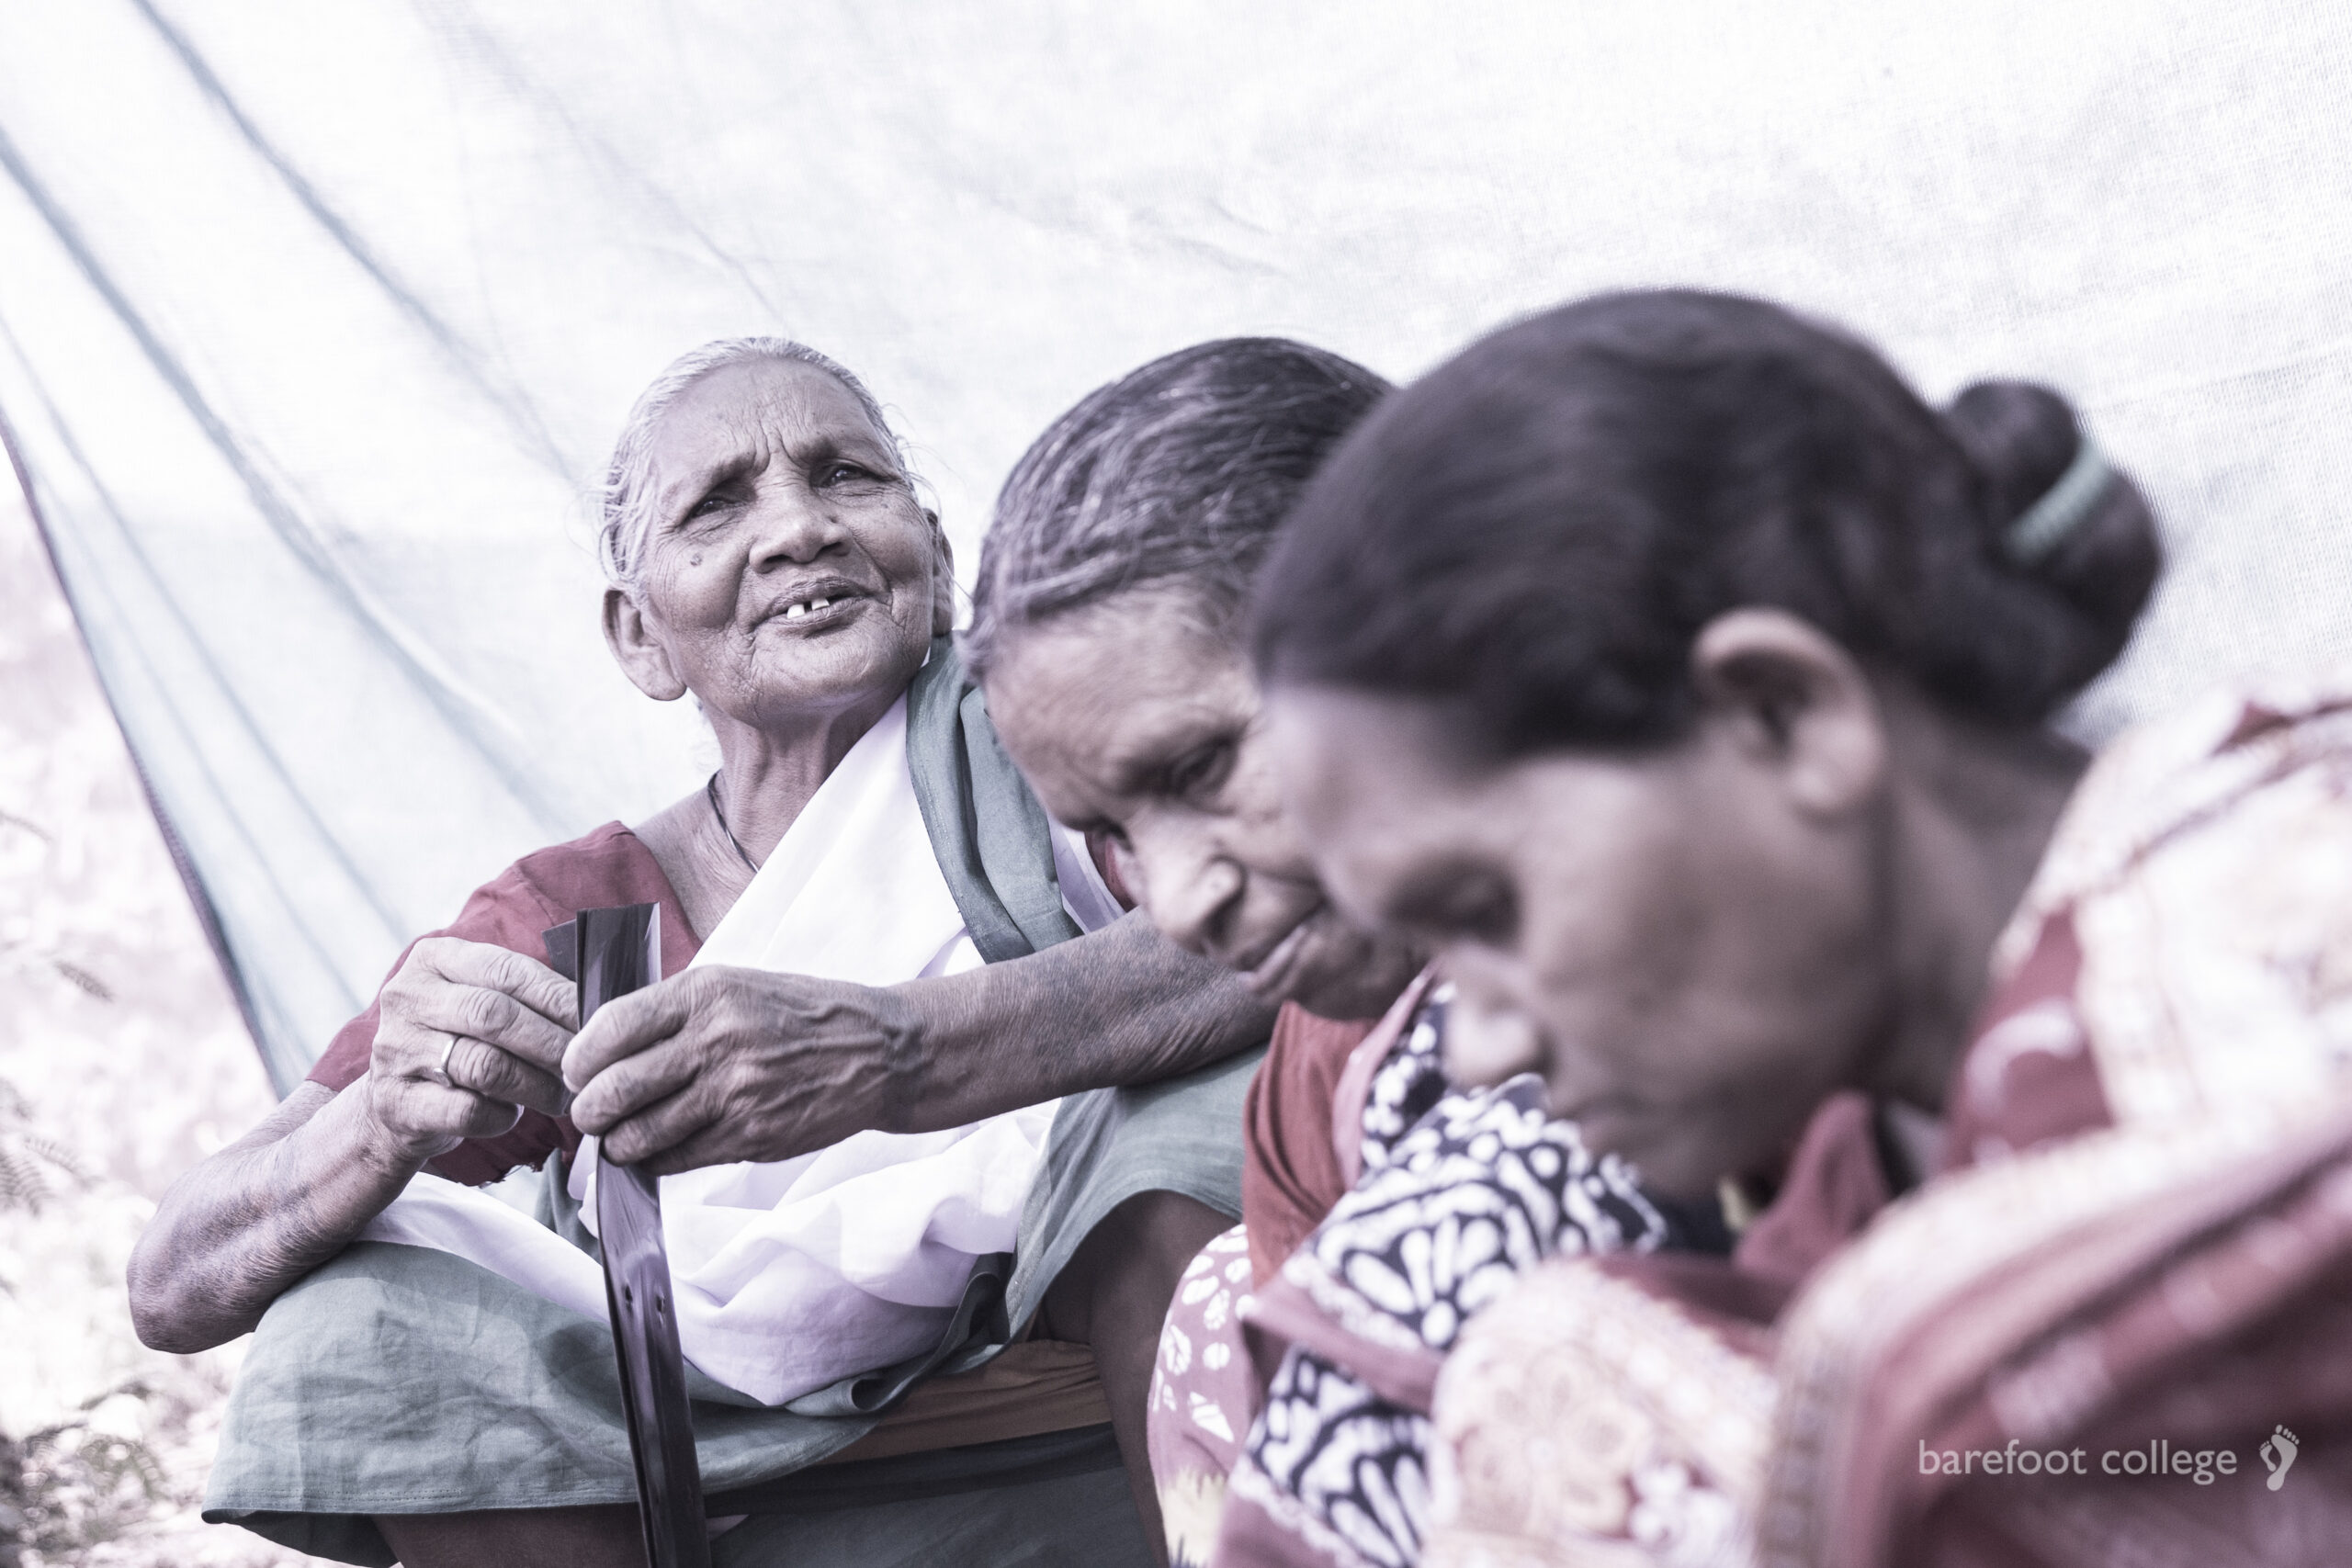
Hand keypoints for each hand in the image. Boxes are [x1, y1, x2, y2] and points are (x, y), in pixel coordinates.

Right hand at [365, 937, 578, 1162]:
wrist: (394, 1105)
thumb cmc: (457, 1042)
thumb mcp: (477, 1002)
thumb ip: (523, 995)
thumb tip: (596, 1006)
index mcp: (434, 959)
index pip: (507, 970)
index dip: (557, 997)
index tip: (596, 1021)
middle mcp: (407, 997)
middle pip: (495, 1016)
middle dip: (551, 1043)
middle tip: (586, 1065)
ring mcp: (395, 1050)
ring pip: (485, 1066)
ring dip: (537, 1085)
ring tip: (564, 1096)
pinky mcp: (396, 1102)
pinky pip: (467, 1110)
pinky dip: (501, 1115)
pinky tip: (513, 1114)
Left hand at [563, 966, 917, 1172]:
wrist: (879, 1050)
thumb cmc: (801, 1015)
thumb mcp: (737, 985)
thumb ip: (674, 1012)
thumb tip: (603, 1047)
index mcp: (705, 994)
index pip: (609, 1029)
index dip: (579, 1057)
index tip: (576, 1070)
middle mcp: (715, 1042)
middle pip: (614, 1089)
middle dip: (588, 1110)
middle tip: (589, 1113)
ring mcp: (734, 1094)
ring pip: (639, 1135)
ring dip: (616, 1143)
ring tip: (619, 1138)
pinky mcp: (751, 1136)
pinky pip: (677, 1159)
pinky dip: (654, 1160)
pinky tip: (658, 1149)